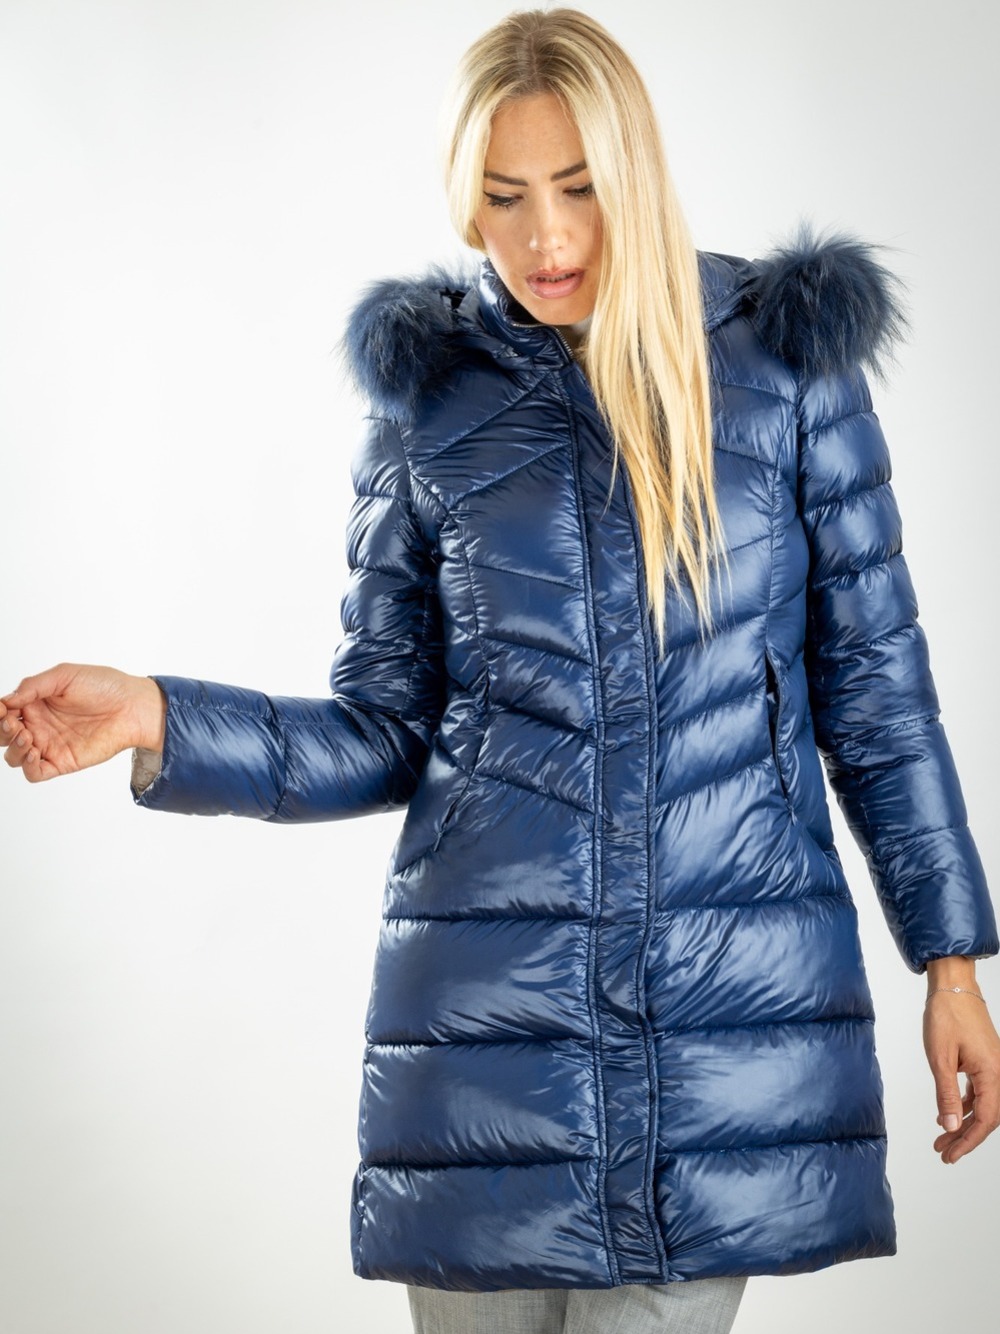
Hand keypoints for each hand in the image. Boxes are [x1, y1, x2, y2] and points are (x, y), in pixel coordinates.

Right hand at [0, 664, 165, 782]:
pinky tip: (34, 752)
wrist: (133, 706)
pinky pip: (34, 773)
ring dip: (13, 748)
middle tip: (13, 722)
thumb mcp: (65, 675)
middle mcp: (38, 724)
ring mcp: (49, 744)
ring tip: (26, 736)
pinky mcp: (62, 762)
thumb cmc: (104, 686)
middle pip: (4, 736)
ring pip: (14, 756)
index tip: (1, 708)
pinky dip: (27, 766)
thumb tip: (7, 700)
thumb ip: (34, 686)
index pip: (4, 712)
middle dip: (2, 731)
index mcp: (35, 702)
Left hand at [923, 987, 999, 1162]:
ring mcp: (993, 1066)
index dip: (968, 1141)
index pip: (985, 1119)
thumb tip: (950, 1127)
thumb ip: (946, 1095)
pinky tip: (948, 1113)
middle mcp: (999, 1072)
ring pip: (982, 1104)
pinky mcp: (985, 1060)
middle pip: (987, 1116)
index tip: (950, 1155)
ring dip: (963, 1122)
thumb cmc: (946, 1016)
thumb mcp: (940, 1058)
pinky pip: (980, 1091)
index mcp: (992, 1073)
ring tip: (941, 1138)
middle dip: (965, 1137)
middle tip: (943, 1152)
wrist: (954, 987)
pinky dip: (965, 1104)